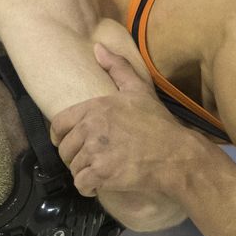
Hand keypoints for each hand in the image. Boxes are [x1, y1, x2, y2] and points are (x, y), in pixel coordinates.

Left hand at [51, 44, 197, 200]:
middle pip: (65, 149)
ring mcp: (95, 151)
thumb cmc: (158, 124)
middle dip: (76, 157)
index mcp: (95, 106)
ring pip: (73, 167)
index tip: (72, 143)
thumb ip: (117, 67)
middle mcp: (91, 127)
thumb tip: (98, 48)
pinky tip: (101, 184)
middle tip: (94, 160)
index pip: (59, 124)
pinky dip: (88, 188)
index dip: (61, 136)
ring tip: (102, 171)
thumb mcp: (138, 90)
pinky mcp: (101, 173)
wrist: (176, 155)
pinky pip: (81, 184)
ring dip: (84, 173)